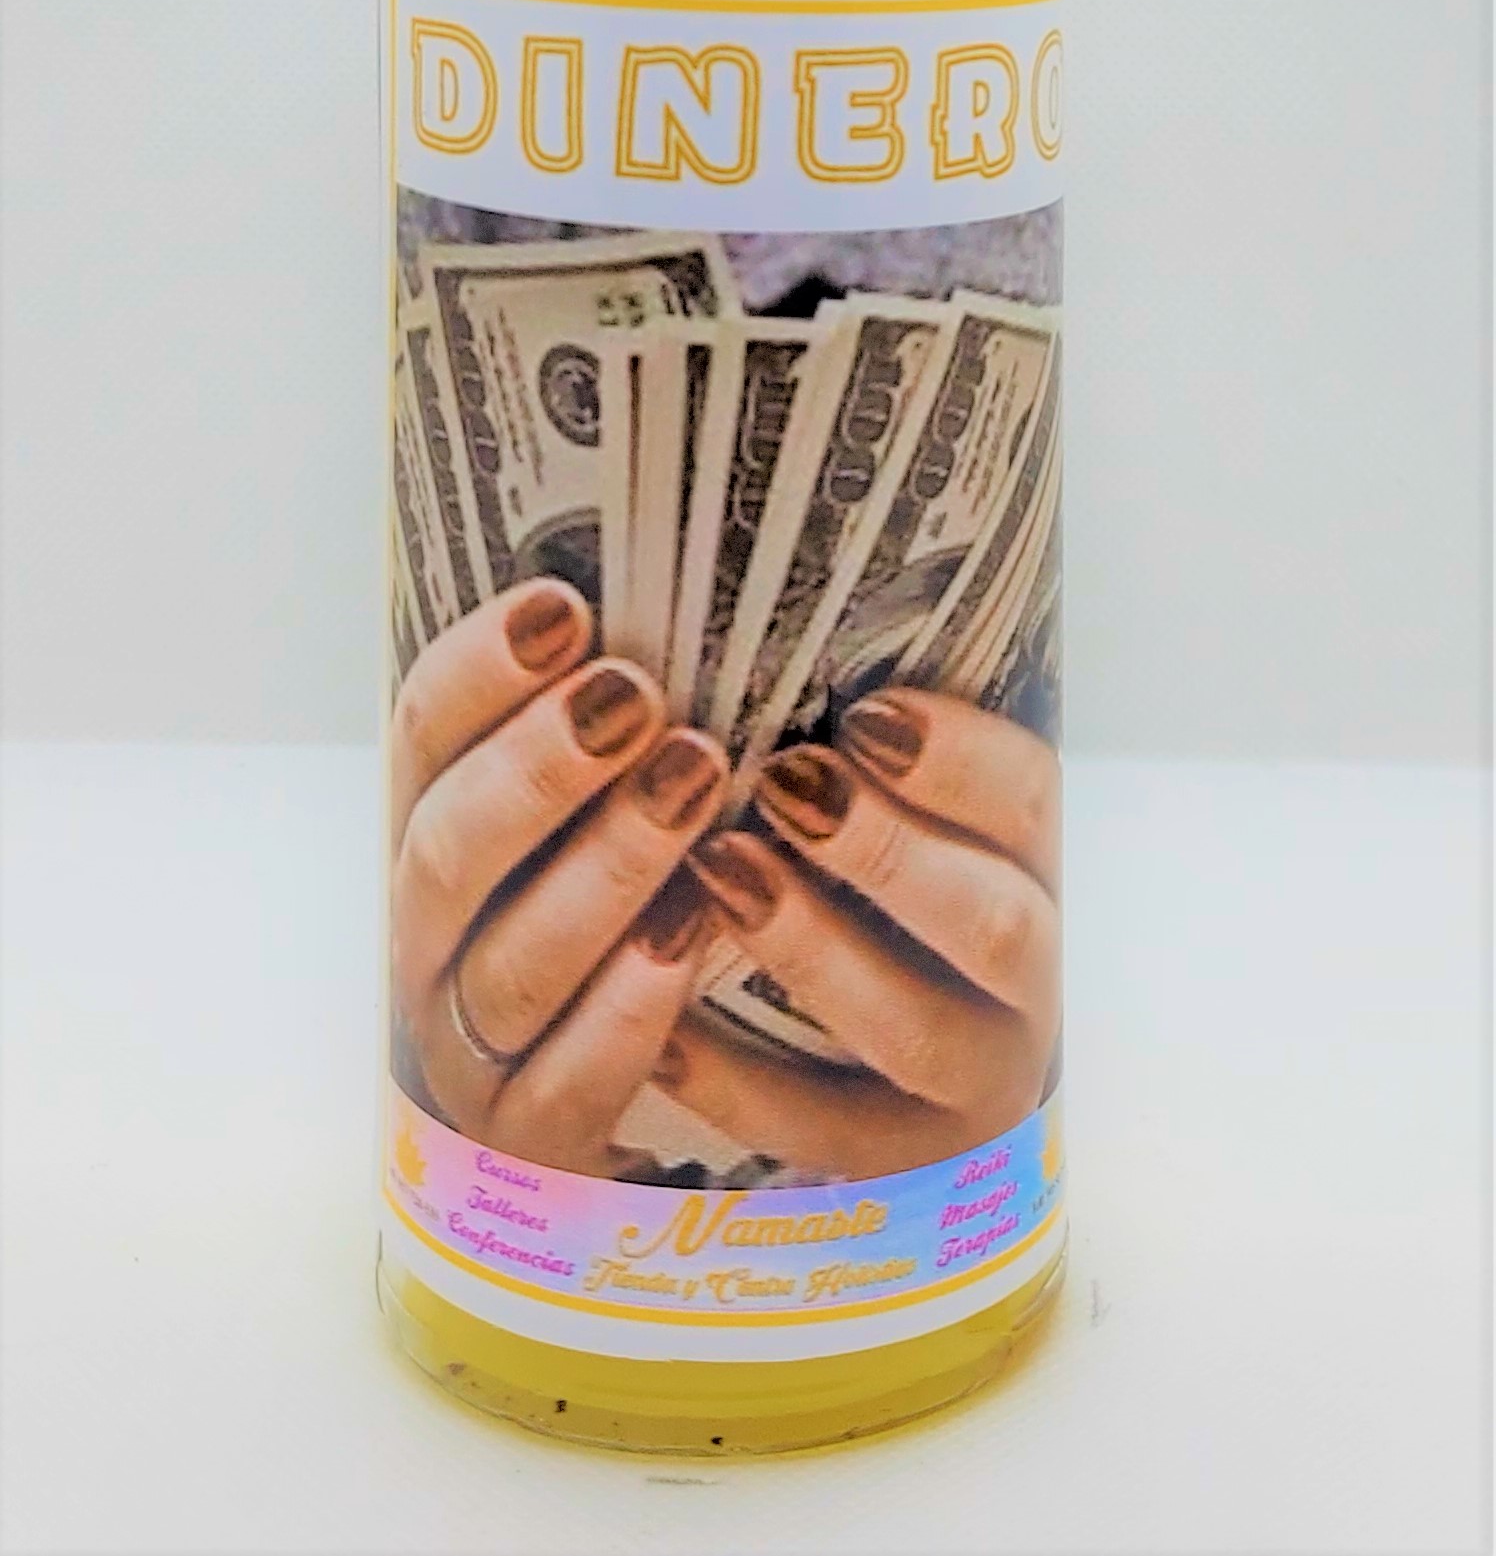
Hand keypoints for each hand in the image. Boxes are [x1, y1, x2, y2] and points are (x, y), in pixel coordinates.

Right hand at [390, 579, 726, 1175]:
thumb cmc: (611, 927)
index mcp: (434, 839)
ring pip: (512, 965)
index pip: (421, 739)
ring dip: (603, 867)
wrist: (594, 1119)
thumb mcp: (587, 823)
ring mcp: (473, 1052)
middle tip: (633, 696)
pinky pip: (568, 1085)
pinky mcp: (535, 1146)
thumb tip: (683, 598)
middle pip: (449, 851)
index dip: (480, 668)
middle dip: (539, 767)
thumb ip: (605, 736)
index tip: (565, 606)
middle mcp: (432, 944)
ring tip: (693, 785)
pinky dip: (624, 1012)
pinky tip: (688, 937)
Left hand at [662, 691, 1060, 1179]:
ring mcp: (969, 1085)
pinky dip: (736, 1081)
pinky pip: (821, 1135)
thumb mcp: (890, 819)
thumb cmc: (859, 904)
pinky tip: (658, 1030)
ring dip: (815, 949)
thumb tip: (757, 625)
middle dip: (888, 850)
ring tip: (720, 879)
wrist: (889, 1094)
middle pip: (994, 920)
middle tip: (784, 786)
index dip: (959, 756)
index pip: (1031, 801)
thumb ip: (852, 752)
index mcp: (1025, 871)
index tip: (864, 713)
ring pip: (914, 1030)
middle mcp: (1019, 982)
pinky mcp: (899, 1174)